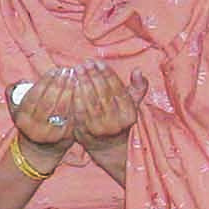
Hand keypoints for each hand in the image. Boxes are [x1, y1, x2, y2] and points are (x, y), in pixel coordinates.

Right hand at [7, 68, 74, 171]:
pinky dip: (77, 101)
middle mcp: (35, 127)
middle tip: (67, 71)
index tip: (54, 70)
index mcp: (22, 119)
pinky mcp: (66, 135)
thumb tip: (23, 81)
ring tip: (75, 77)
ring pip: (62, 108)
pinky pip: (72, 115)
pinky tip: (81, 91)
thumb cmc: (29, 122)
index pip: (34, 96)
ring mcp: (51, 132)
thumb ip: (12, 93)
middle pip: (49, 101)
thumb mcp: (15, 110)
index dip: (45, 82)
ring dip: (70, 90)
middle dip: (59, 84)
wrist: (41, 148)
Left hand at [70, 59, 146, 185]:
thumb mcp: (131, 105)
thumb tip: (138, 70)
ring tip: (76, 70)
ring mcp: (100, 128)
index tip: (97, 62)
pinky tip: (70, 86)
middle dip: (93, 76)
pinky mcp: (84, 131)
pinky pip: (78, 111)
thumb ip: (137, 88)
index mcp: (129, 114)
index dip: (107, 74)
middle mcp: (116, 122)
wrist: (107, 146)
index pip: (117, 89)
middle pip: (103, 94)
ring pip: (90, 101)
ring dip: (82, 84)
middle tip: (84, 64)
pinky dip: (74, 97)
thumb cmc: (118, 120)